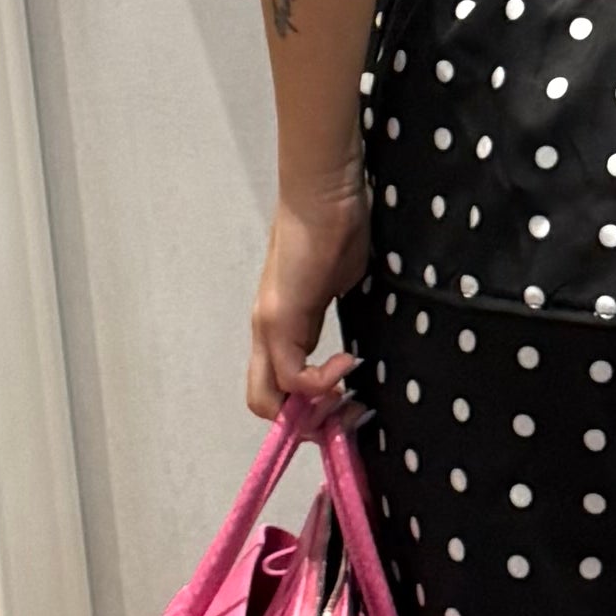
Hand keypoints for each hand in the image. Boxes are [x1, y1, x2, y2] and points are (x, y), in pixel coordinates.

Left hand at [247, 176, 368, 416]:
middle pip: (262, 402)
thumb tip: (353, 345)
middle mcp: (265, 331)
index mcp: (279, 324)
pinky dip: (323, 383)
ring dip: (313, 411)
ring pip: (267, 399)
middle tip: (345, 413)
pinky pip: (293, 377)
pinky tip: (349, 363)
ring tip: (348, 395)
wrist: (324, 192)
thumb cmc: (336, 226)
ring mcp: (268, 326)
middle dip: (306, 423)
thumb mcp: (338, 285)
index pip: (276, 387)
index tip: (348, 404)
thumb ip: (332, 316)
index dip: (307, 409)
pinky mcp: (279, 317)